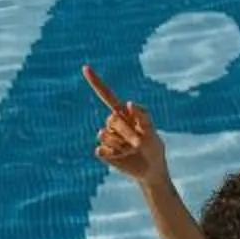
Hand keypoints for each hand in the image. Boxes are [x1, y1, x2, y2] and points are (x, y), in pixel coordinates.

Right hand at [82, 65, 163, 183]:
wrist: (151, 171)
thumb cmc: (154, 149)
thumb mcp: (152, 132)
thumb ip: (142, 117)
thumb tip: (129, 102)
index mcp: (123, 114)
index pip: (107, 96)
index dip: (96, 82)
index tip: (85, 67)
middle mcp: (113, 124)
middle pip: (110, 120)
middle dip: (125, 131)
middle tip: (137, 141)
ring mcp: (107, 138)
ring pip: (104, 135)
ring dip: (121, 145)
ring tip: (131, 150)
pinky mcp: (103, 152)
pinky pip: (101, 150)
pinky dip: (114, 155)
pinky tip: (123, 157)